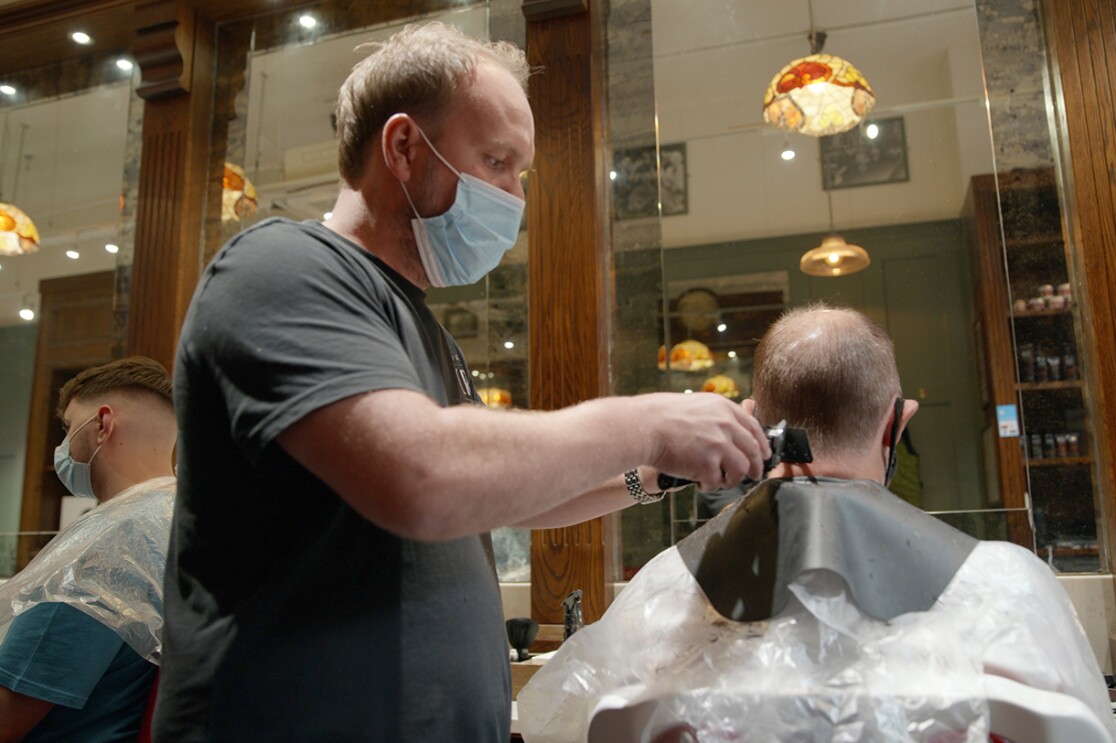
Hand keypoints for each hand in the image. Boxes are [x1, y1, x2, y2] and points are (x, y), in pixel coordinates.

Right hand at [641, 392, 770, 490]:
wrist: (643, 427)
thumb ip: (722, 413)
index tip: (764, 454)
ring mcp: (718, 445)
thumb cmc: (663, 415)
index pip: (754, 428)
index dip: (762, 444)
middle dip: (755, 467)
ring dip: (733, 479)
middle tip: (752, 476)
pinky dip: (708, 486)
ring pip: (740, 470)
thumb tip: (745, 412)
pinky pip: (716, 483)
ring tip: (721, 481)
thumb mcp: (698, 404)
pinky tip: (699, 483)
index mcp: (724, 409)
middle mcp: (726, 425)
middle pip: (754, 451)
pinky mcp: (706, 465)